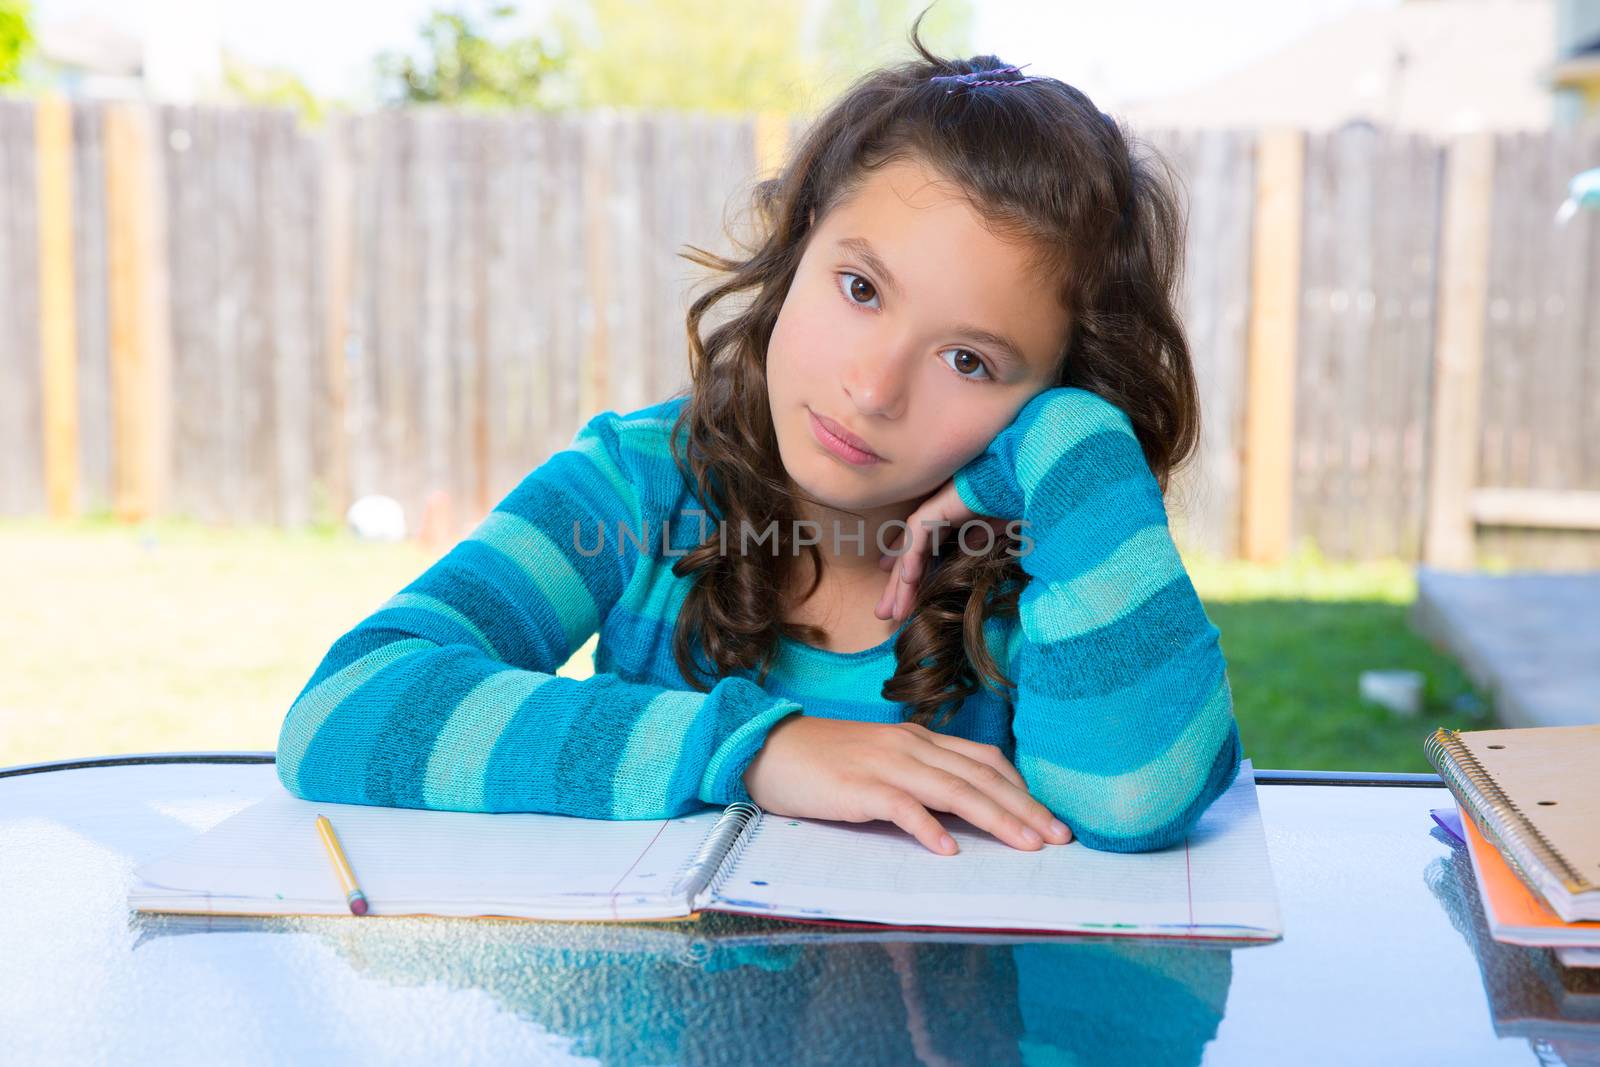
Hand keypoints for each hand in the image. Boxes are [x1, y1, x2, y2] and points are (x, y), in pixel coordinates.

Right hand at [742, 715, 1072, 854]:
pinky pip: (900, 806)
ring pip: (952, 790)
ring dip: (994, 819)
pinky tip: (948, 850)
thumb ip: (921, 778)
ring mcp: (884, 764)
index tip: (1052, 820)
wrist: (765, 748)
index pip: (984, 760)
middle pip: (979, 777)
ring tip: (1025, 845)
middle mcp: (910, 746)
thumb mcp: (881, 762)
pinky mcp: (856, 787)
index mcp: (919, 739)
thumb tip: (963, 812)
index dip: (1022, 789)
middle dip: (1024, 809)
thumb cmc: (824, 762)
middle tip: (1059, 839)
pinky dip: (927, 827)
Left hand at [874, 477, 1009, 622]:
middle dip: (898, 587)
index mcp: (947, 521)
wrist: (1019, 480)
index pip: (922, 553)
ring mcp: (933, 511)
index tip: (900, 599)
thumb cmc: (1010, 500)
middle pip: (910, 557)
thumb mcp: (991, 529)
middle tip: (885, 613)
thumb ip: (976, 538)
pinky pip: (918, 536)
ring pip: (910, 551)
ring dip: (901, 582)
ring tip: (892, 610)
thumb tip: (967, 547)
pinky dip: (913, 558)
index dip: (910, 575)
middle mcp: (935, 516)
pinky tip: (909, 580)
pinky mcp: (936, 506)